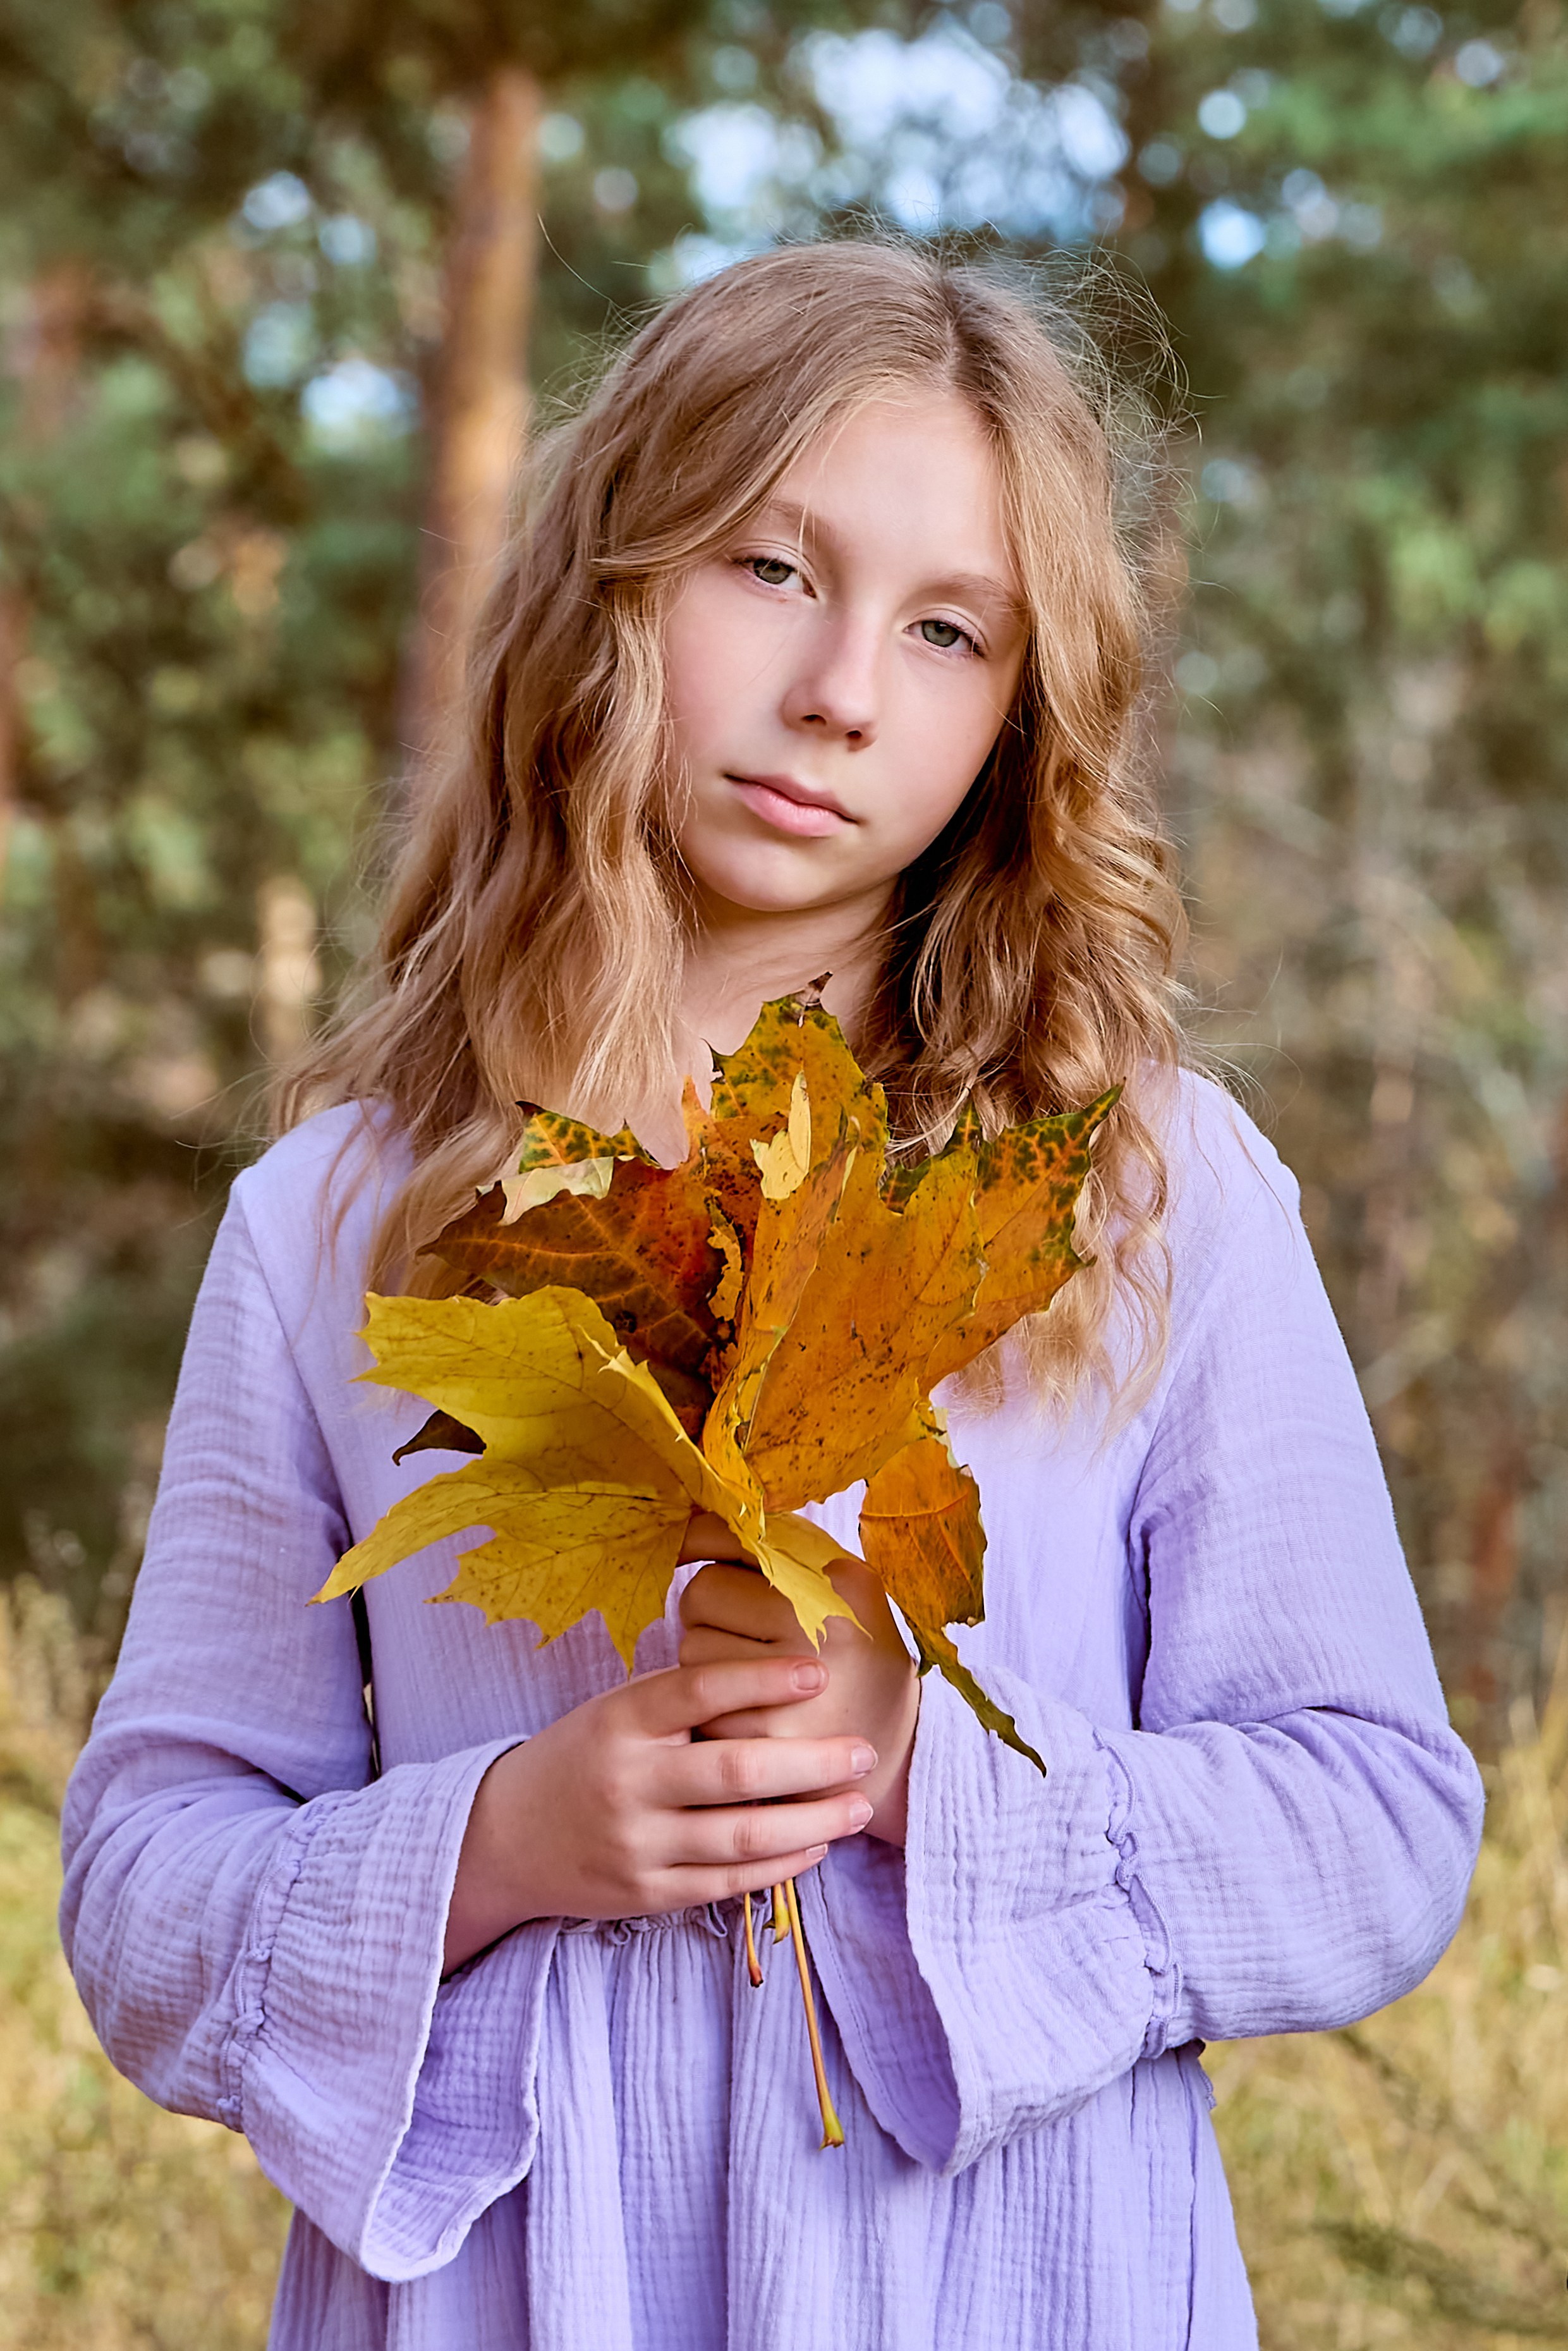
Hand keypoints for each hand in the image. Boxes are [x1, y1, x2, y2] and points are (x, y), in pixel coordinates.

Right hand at [442, 1656, 876, 1972]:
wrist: (505, 1837)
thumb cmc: (583, 1756)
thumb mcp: (617, 1711)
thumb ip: (683, 1701)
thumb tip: (778, 1676)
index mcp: (620, 1721)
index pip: (699, 1690)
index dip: (762, 1679)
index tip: (819, 1673)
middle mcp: (628, 1782)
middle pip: (737, 1771)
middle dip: (812, 1762)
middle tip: (864, 1751)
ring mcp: (637, 1844)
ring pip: (743, 1836)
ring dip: (813, 1821)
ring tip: (859, 1805)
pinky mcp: (646, 1894)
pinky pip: (728, 1882)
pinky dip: (781, 1863)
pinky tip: (817, 1845)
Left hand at [677, 1514, 919, 1845]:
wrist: (894, 1745)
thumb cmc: (855, 1652)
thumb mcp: (841, 1587)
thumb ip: (782, 1548)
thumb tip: (702, 1512)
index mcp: (838, 1581)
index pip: (734, 1539)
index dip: (696, 1540)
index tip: (682, 1547)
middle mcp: (820, 1625)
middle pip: (701, 1593)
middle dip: (706, 1610)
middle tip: (736, 1628)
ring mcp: (795, 1684)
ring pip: (691, 1647)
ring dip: (704, 1659)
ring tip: (747, 1671)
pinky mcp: (770, 1737)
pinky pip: (700, 1704)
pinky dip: (712, 1707)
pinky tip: (748, 1710)